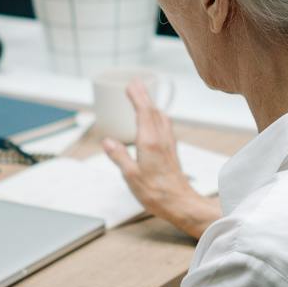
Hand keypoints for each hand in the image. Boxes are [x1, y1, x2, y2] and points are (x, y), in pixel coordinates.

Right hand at [103, 80, 222, 239]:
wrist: (180, 203)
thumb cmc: (156, 193)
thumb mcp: (130, 176)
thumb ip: (119, 156)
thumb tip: (107, 141)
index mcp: (149, 142)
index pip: (143, 112)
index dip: (137, 97)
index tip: (130, 85)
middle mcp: (161, 139)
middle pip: (152, 110)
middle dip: (143, 95)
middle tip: (135, 83)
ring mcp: (168, 144)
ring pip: (160, 117)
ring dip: (152, 104)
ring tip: (144, 96)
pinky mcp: (172, 151)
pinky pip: (166, 126)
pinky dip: (158, 116)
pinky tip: (158, 119)